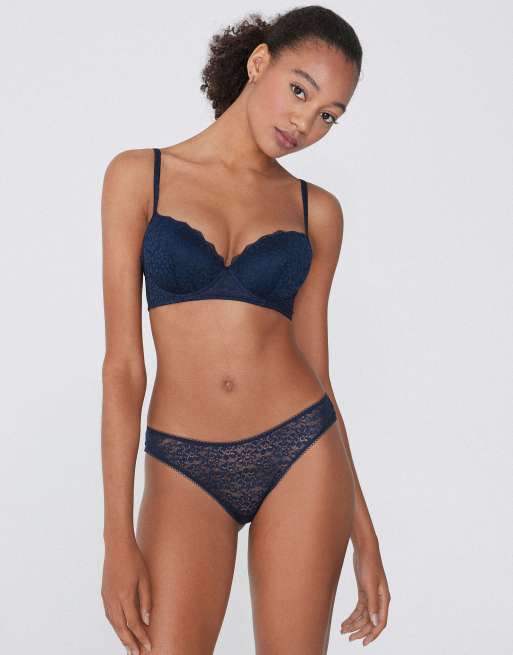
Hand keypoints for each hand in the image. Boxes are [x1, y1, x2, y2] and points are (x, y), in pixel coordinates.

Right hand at [101, 540, 152, 654]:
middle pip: (121, 628)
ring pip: (113, 623)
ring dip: (121, 636)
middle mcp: (113, 599)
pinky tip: (120, 630)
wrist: (117, 546)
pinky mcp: (104, 594)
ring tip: (128, 646)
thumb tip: (147, 620)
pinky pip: (109, 615)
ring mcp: (106, 597)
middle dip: (130, 642)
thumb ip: (146, 600)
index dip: (142, 636)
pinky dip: (115, 626)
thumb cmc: (134, 559)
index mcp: (125, 596)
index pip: (134, 623)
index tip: (149, 646)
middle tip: (137, 654)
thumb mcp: (145, 578)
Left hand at [340, 541, 390, 645]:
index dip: (373, 634)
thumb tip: (375, 622)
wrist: (364, 549)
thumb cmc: (370, 564)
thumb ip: (373, 604)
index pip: (381, 622)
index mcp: (384, 599)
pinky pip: (359, 608)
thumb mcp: (370, 584)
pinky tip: (345, 621)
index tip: (363, 642)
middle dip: (360, 631)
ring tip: (343, 630)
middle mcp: (379, 600)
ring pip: (364, 616)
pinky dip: (352, 616)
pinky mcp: (364, 592)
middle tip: (349, 638)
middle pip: (371, 621)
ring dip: (354, 624)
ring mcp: (371, 596)